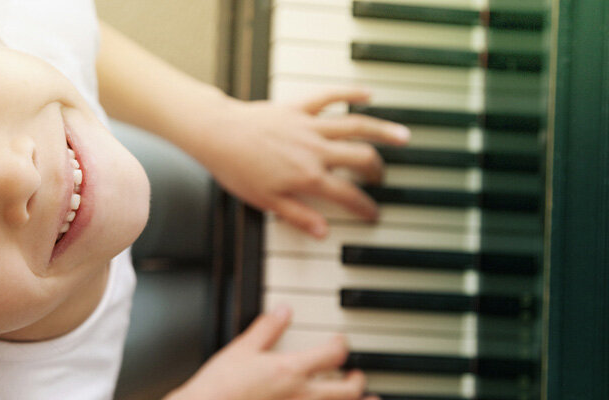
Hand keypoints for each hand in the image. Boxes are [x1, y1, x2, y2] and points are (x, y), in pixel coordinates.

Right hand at [166, 309, 376, 399]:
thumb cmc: (220, 386)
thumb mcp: (241, 349)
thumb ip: (267, 329)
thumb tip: (283, 310)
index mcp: (291, 370)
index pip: (333, 354)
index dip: (341, 345)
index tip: (340, 343)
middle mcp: (302, 396)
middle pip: (347, 390)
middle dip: (357, 382)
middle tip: (357, 376)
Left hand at [188, 89, 409, 236]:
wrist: (218, 135)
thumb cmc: (237, 169)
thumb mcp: (266, 202)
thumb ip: (298, 216)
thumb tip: (323, 232)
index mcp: (308, 177)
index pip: (347, 195)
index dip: (365, 207)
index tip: (373, 214)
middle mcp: (315, 151)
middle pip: (360, 158)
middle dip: (377, 170)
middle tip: (381, 178)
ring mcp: (309, 126)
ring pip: (355, 126)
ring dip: (382, 131)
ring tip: (403, 137)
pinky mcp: (299, 107)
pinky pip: (330, 97)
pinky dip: (351, 93)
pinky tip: (368, 95)